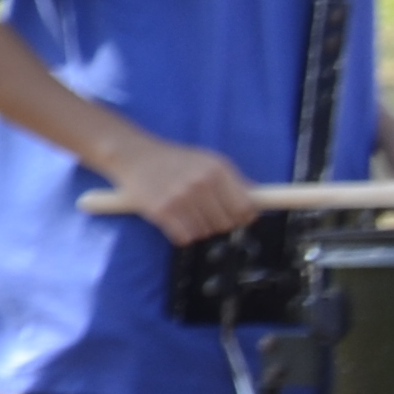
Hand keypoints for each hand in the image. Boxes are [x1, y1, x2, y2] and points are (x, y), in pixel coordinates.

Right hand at [99, 135, 257, 245]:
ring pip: (205, 232)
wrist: (135, 155)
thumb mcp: (208, 160)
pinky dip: (182, 235)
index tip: (238, 218)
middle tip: (206, 215)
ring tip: (187, 214)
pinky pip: (184, 238)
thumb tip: (258, 200)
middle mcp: (202, 183)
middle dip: (219, 223)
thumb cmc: (174, 160)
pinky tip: (175, 222)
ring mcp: (181, 197)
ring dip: (198, 229)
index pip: (245, 206)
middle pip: (226, 223)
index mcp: (218, 169)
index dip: (245, 216)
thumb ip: (233, 180)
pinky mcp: (162, 211)